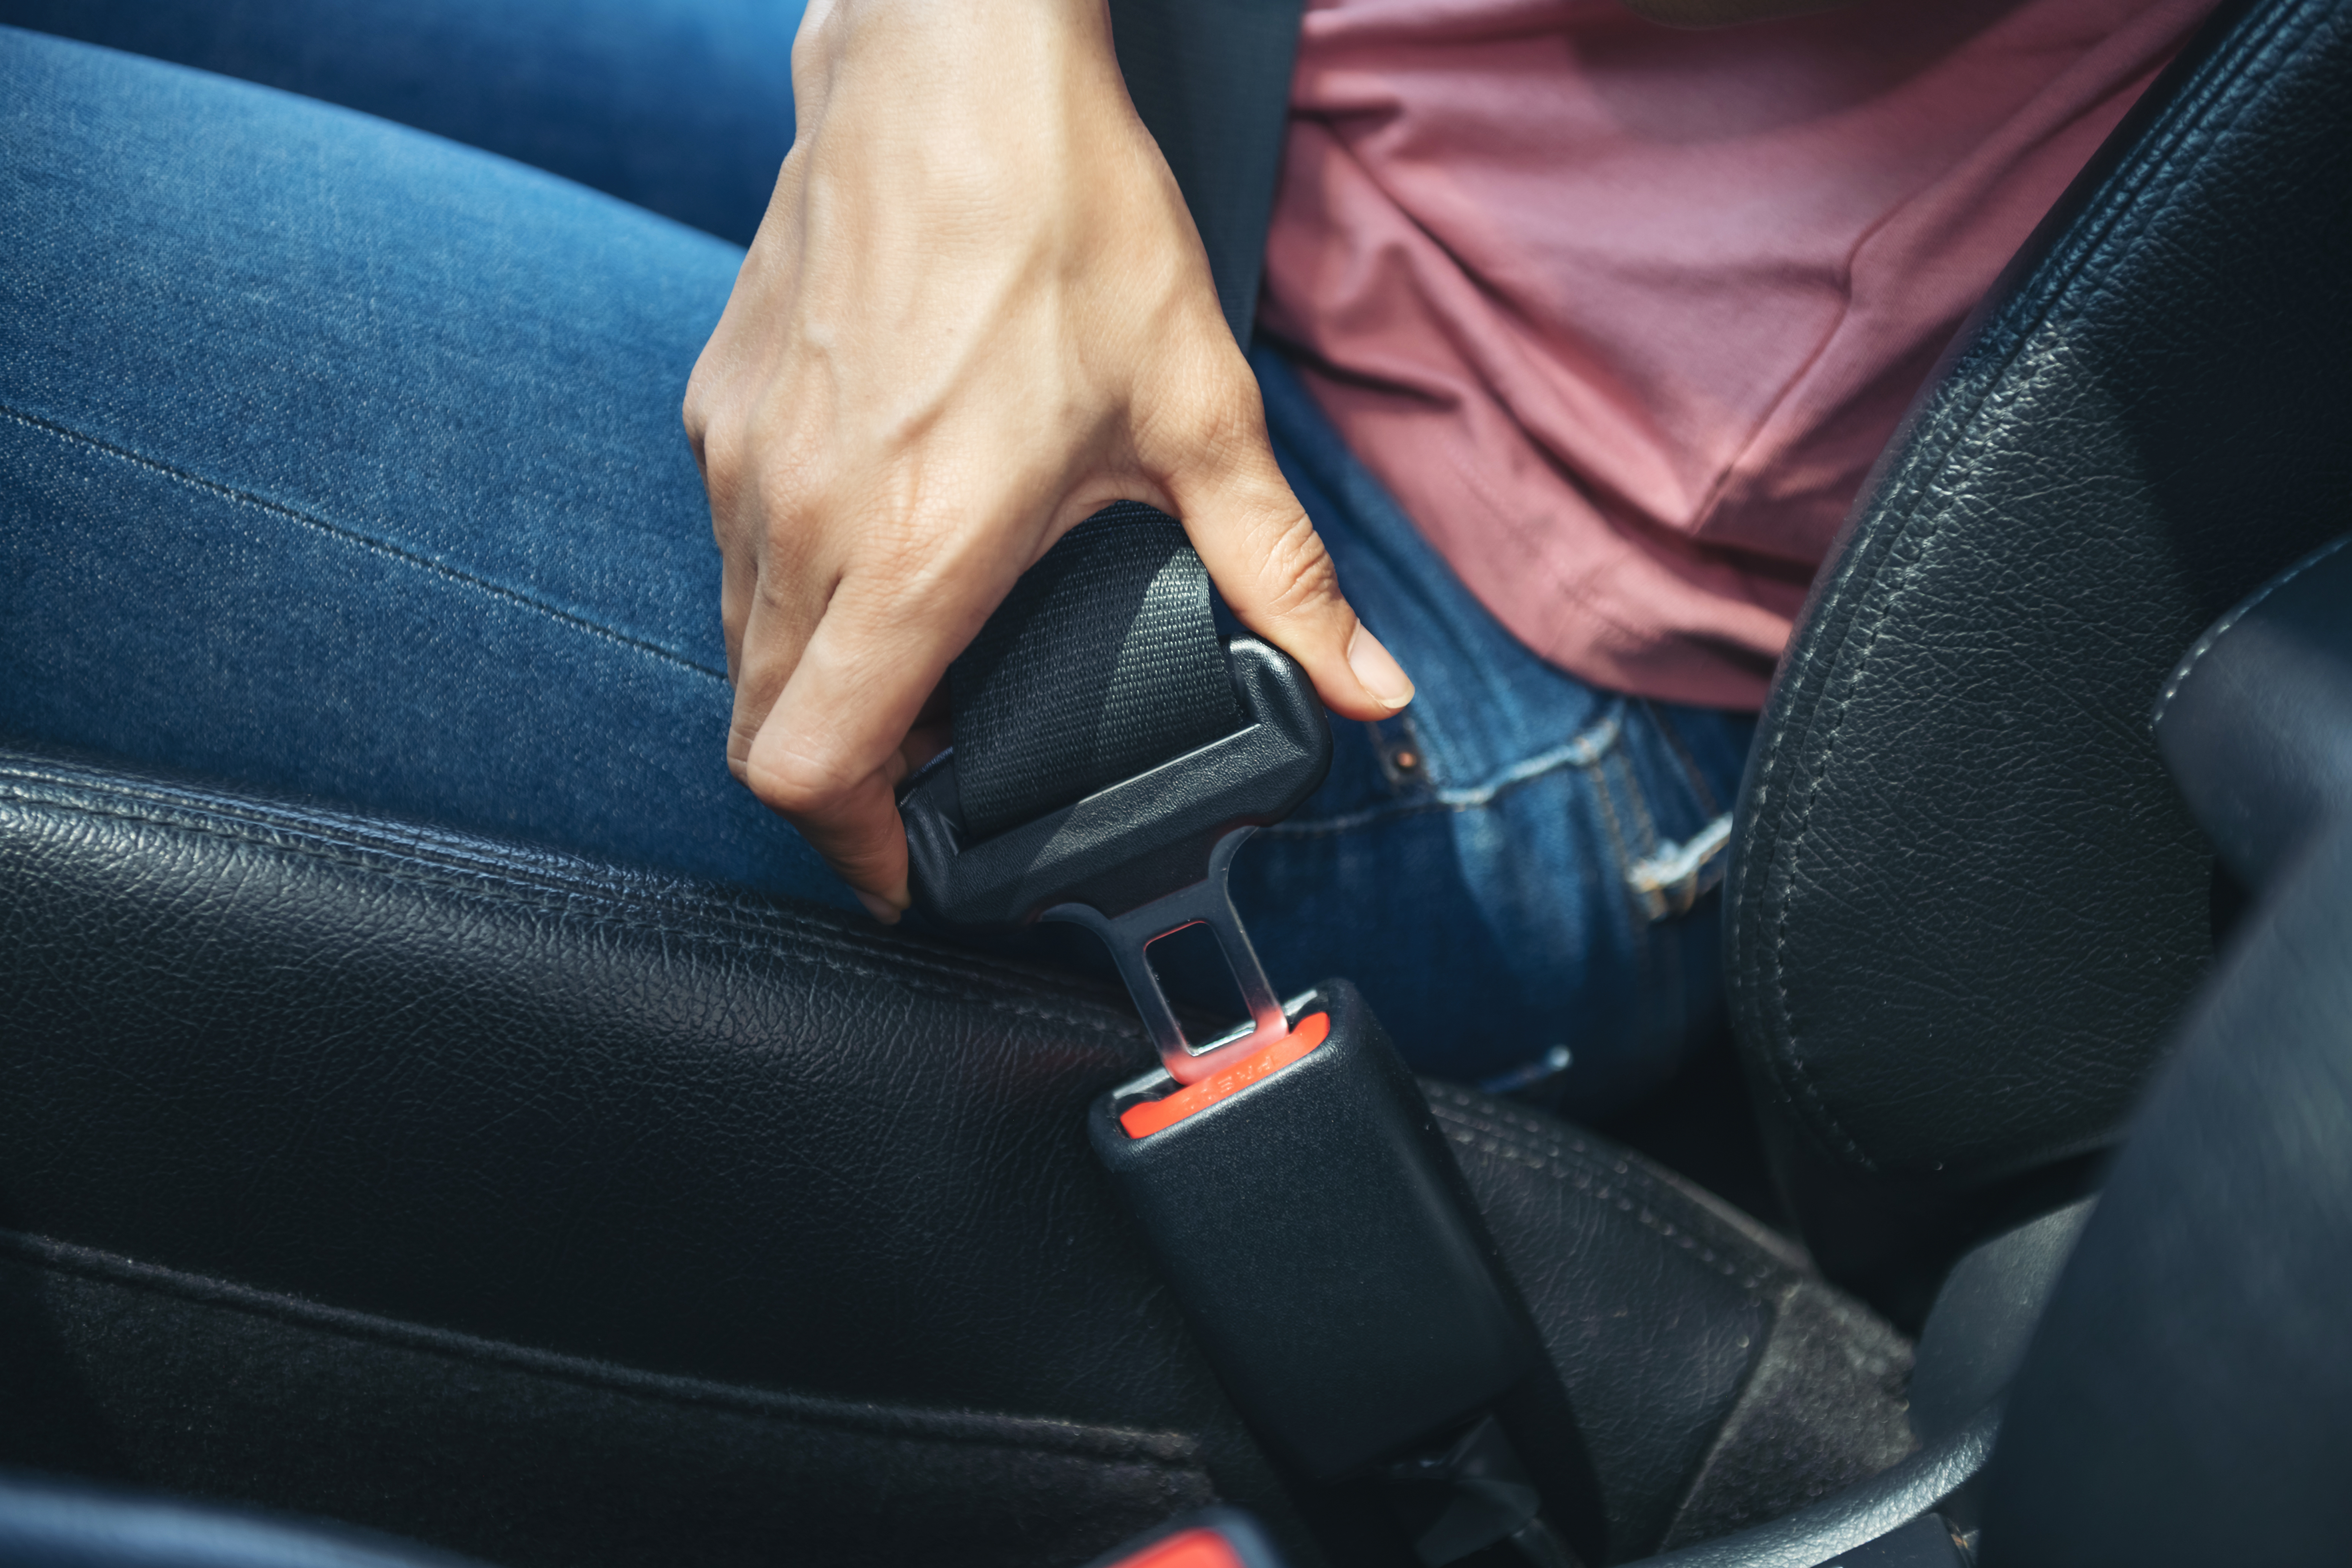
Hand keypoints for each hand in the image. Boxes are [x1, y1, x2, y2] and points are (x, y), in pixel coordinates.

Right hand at [683, 0, 1413, 920]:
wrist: (947, 62)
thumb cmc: (1064, 221)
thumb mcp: (1196, 411)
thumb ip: (1279, 573)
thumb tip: (1368, 686)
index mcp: (915, 548)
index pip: (811, 767)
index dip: (852, 853)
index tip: (911, 868)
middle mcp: (799, 520)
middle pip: (762, 730)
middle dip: (839, 789)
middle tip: (928, 790)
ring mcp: (743, 462)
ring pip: (739, 643)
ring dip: (811, 691)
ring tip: (911, 678)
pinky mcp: (720, 407)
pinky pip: (729, 551)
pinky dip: (787, 599)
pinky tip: (871, 561)